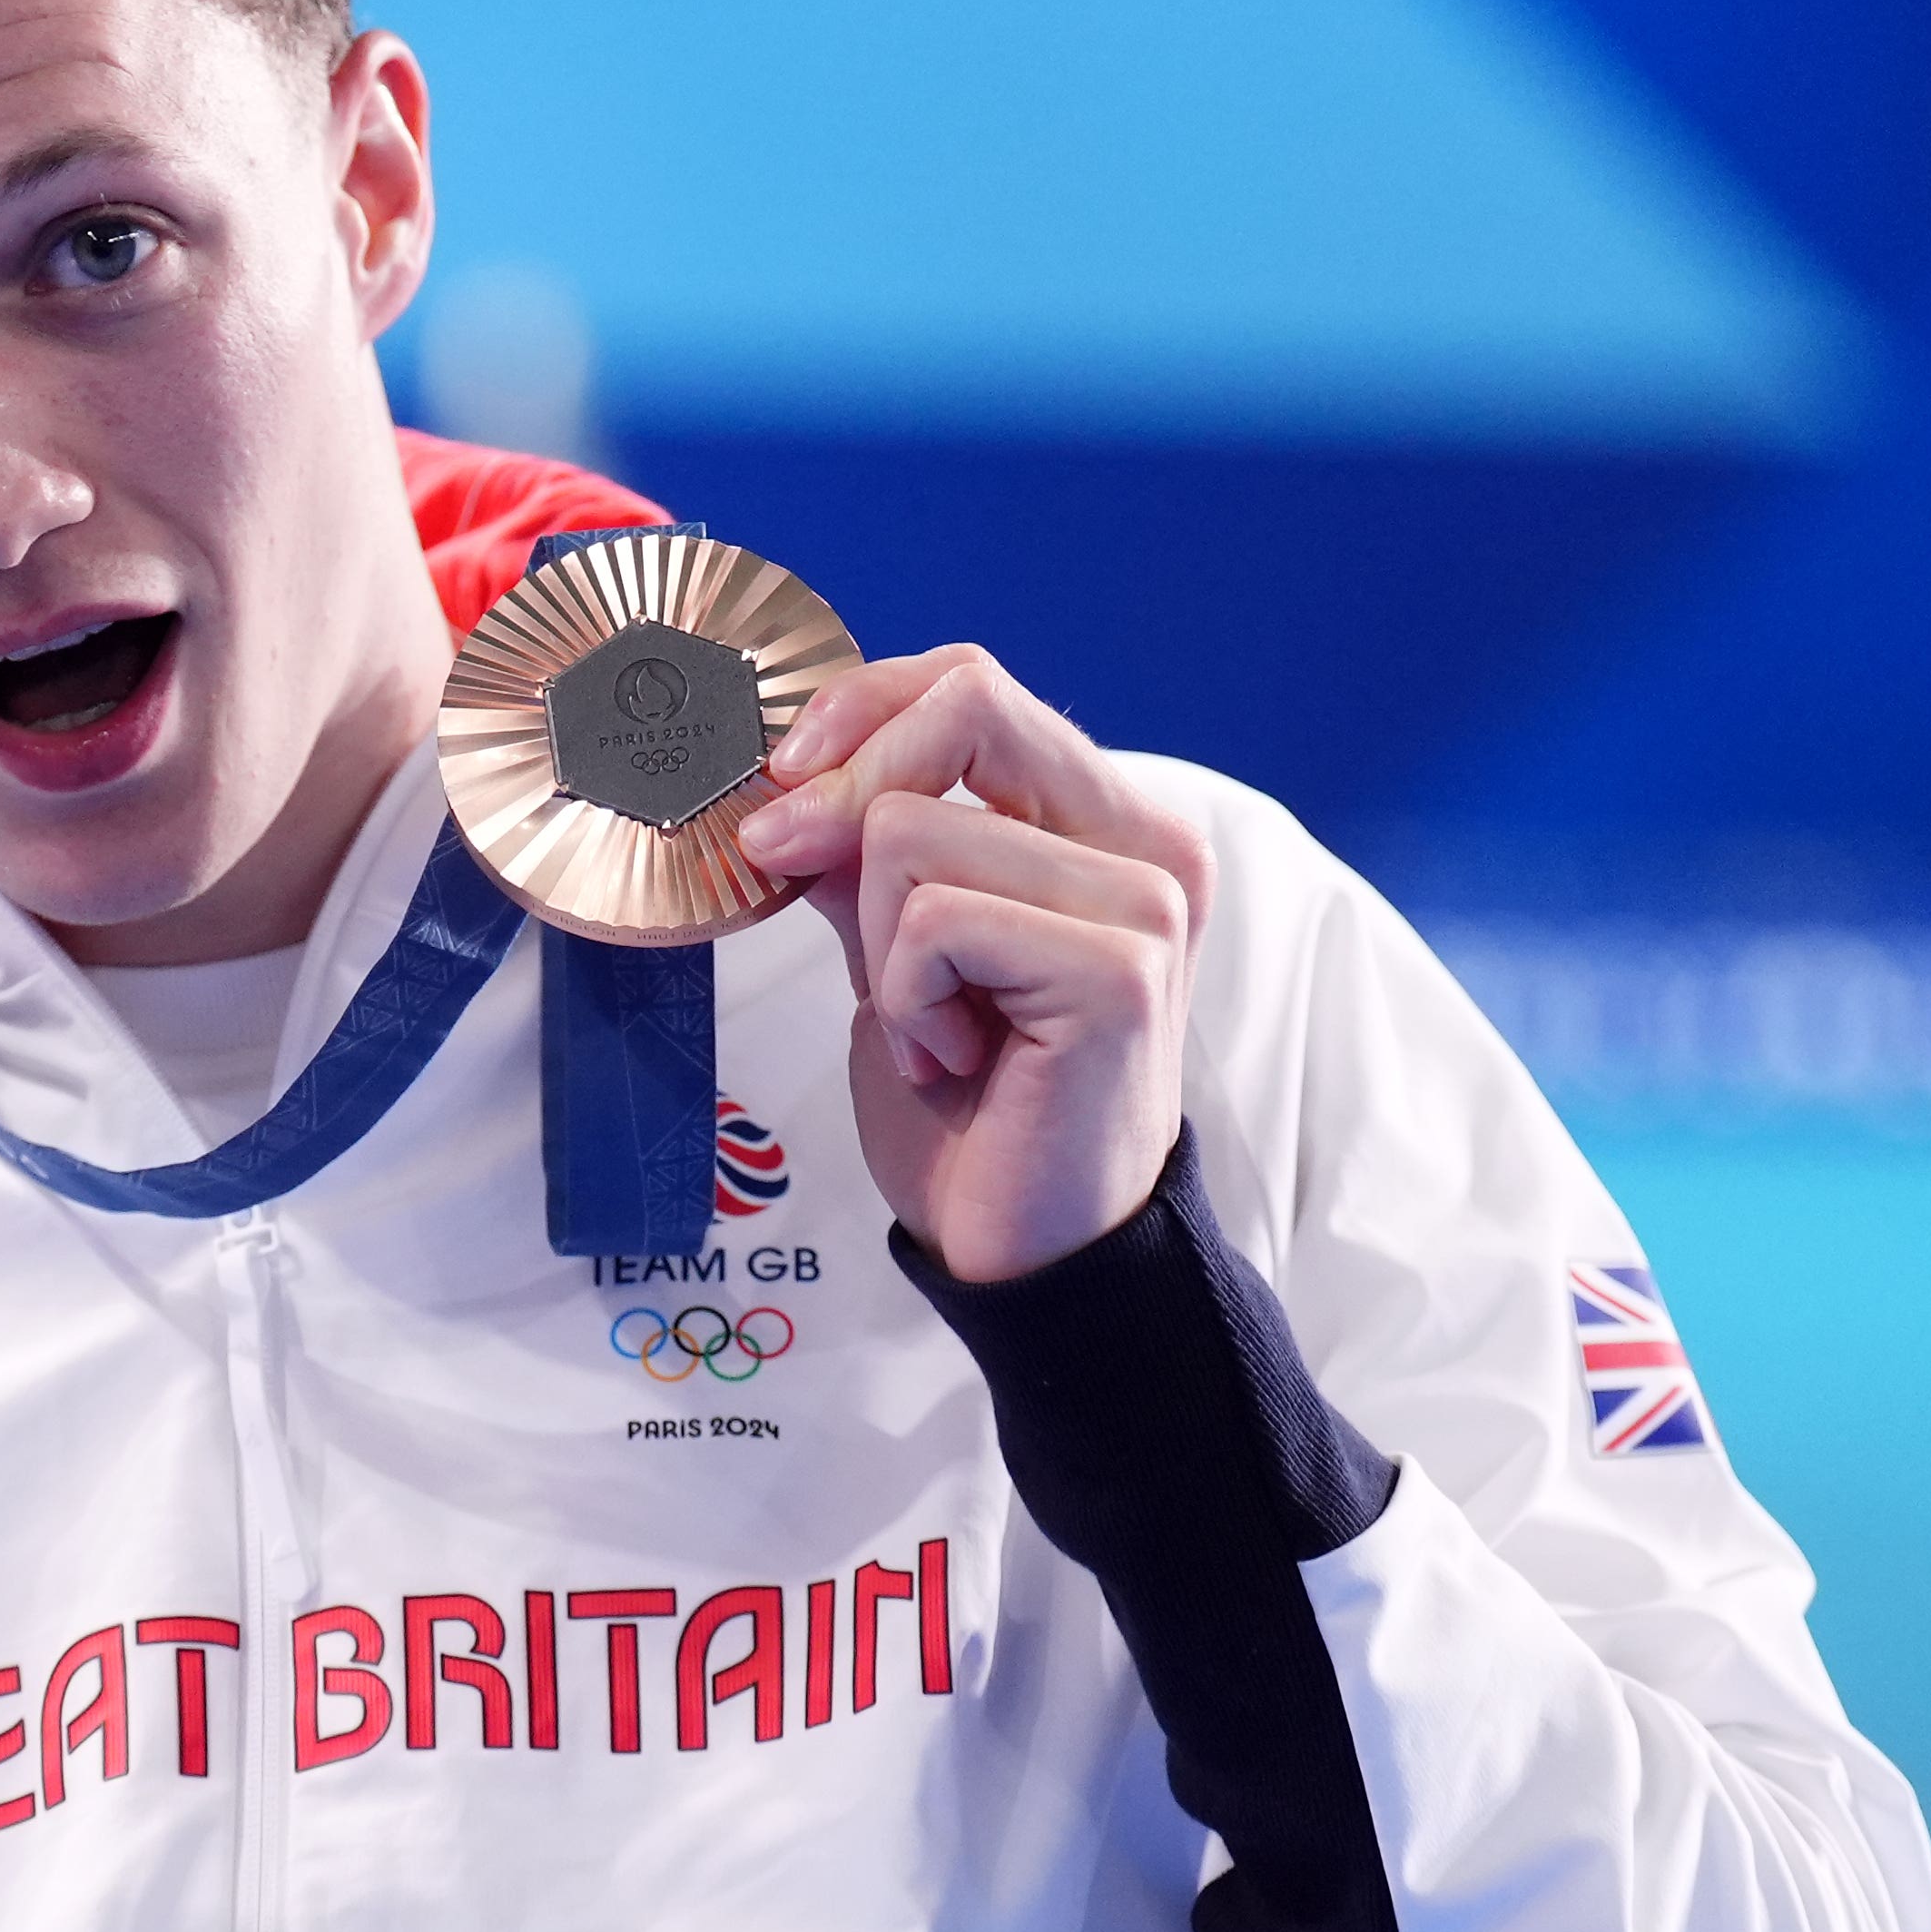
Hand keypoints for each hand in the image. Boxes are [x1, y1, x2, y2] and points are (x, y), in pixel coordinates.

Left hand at [732, 646, 1208, 1282]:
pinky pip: (935, 922)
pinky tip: (956, 1058)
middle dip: (845, 797)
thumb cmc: (972, 1106)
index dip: (860, 710)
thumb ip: (862, 851)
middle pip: (960, 709)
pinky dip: (905, 999)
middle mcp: (1147, 845)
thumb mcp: (897, 947)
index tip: (783, 786)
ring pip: (913, 832)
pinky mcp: (1120, 973)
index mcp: (1105, 821)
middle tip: (800, 878)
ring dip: (880, 946)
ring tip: (935, 1026)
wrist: (1020, 1246)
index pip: (971, 685)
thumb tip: (785, 775)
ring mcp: (1145, 905)